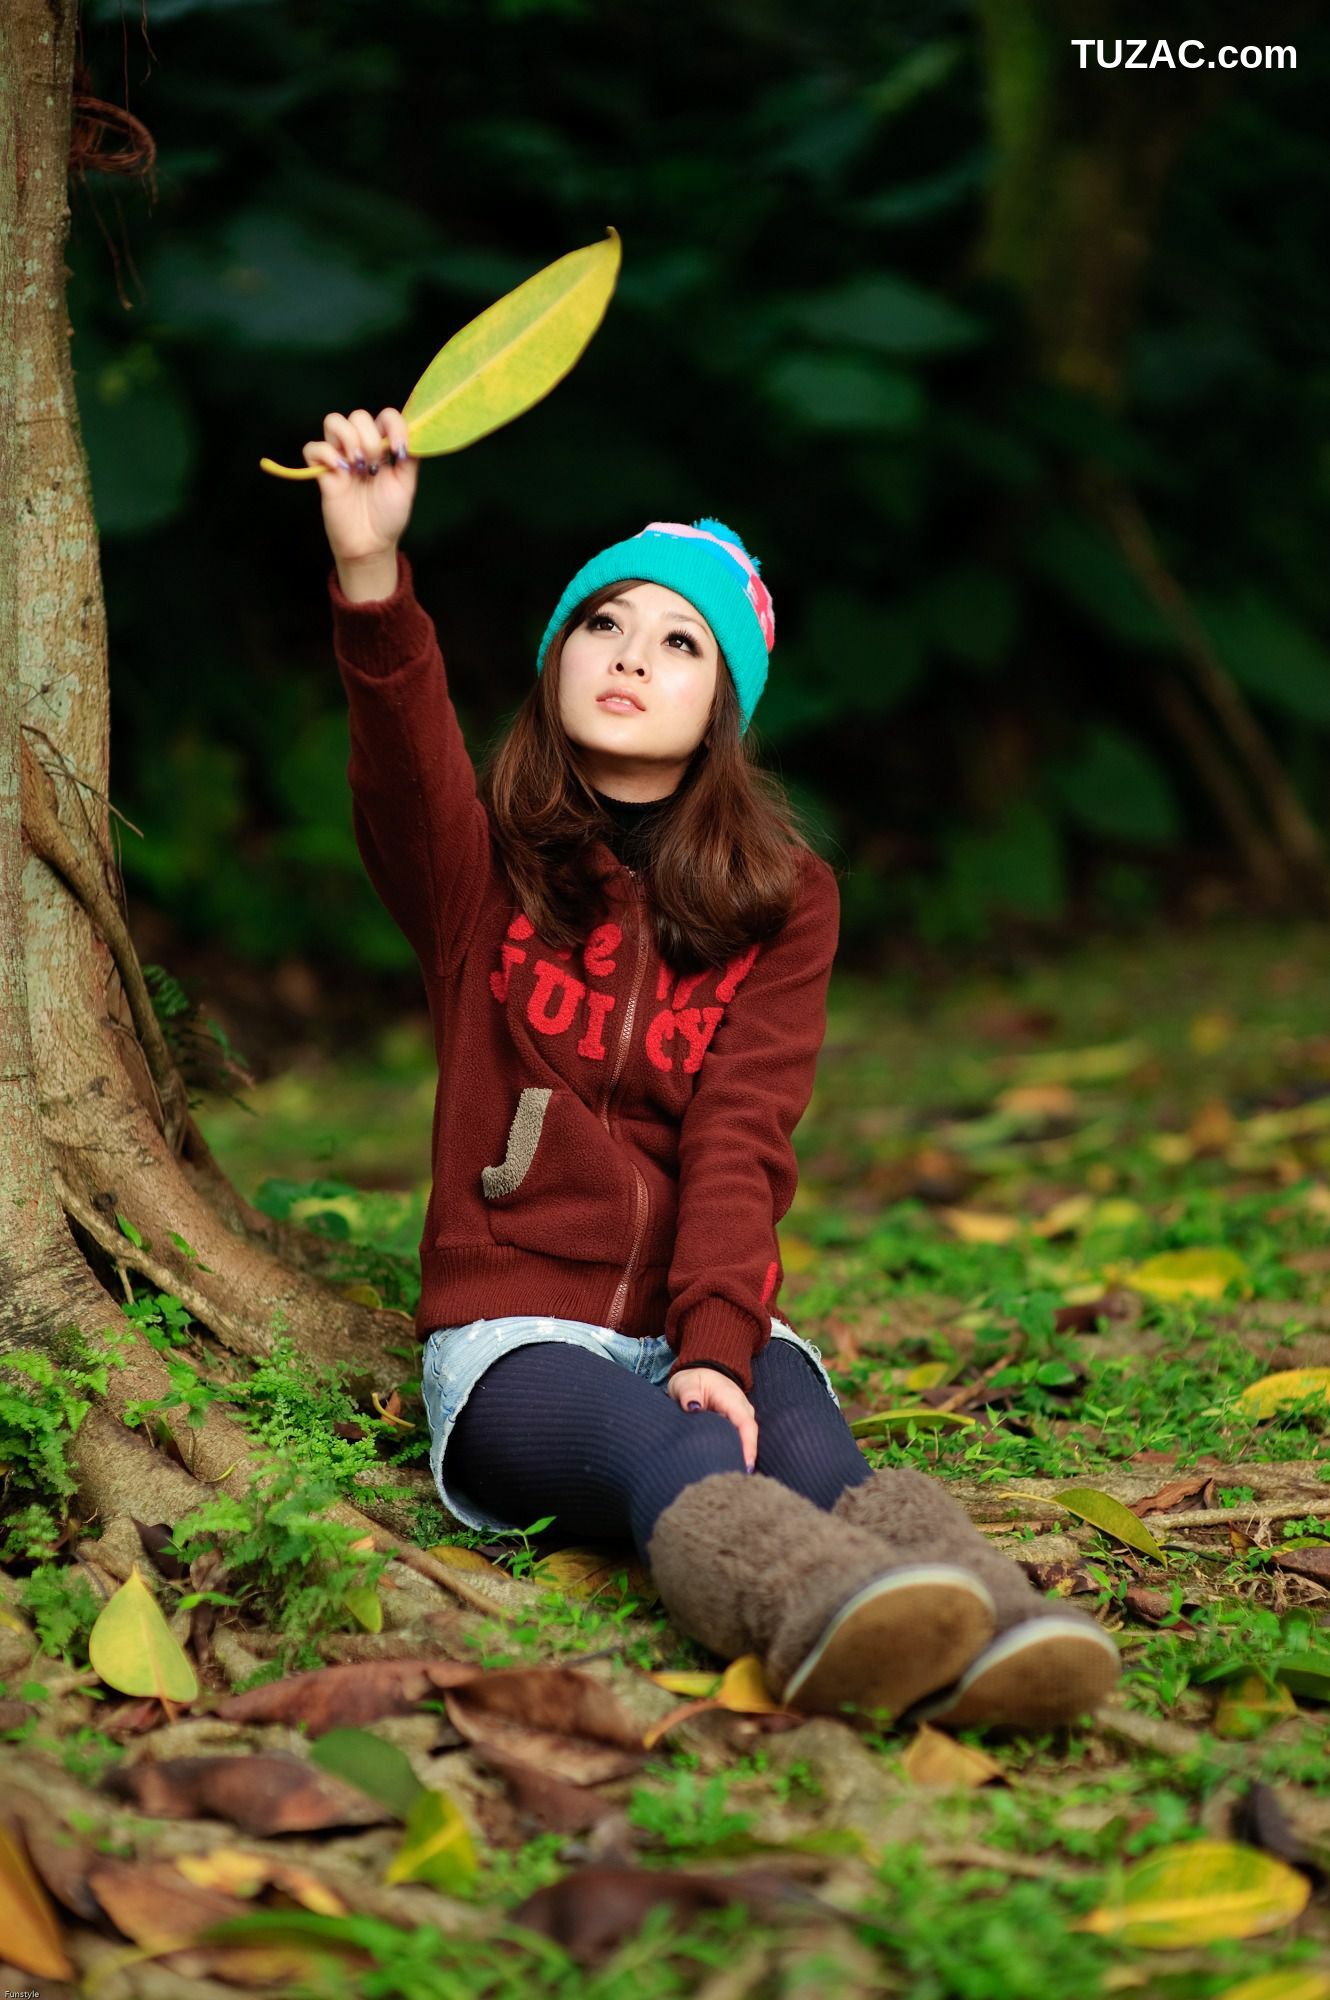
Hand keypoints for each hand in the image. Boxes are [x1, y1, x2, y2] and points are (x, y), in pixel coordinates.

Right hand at [303, 406, 418, 570]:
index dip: (393, 425)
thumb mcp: (406, 485)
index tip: (399, 451)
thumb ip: (410, 457)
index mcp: (383, 448)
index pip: (385, 416)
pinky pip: (313, 448)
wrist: (371, 543)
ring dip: (348, 438)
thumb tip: (410, 434)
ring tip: (357, 465)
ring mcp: (340, 457)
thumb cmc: (388, 516)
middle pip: (358, 415)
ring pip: (333, 421)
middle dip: (370, 438)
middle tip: (374, 465)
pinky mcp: (322, 472)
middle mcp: (361, 447)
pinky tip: (341, 471)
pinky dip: (326, 453)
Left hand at [667, 1367, 758, 1471]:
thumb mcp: (686, 1383)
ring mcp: (741, 1418)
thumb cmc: (693, 1380)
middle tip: (734, 1482)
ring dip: (739, 1458)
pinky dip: (735, 1454)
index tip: (746, 1466)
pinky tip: (727, 1471)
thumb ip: (689, 1394)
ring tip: (731, 1481)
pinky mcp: (736, 1426)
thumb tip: (692, 1407)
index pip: (746, 1425)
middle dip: (743, 1459)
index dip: (748, 1446)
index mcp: (732, 1399)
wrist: (701, 1372)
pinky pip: (739, 1441)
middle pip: (748, 1438)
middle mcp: (742, 1410)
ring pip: (744, 1441)